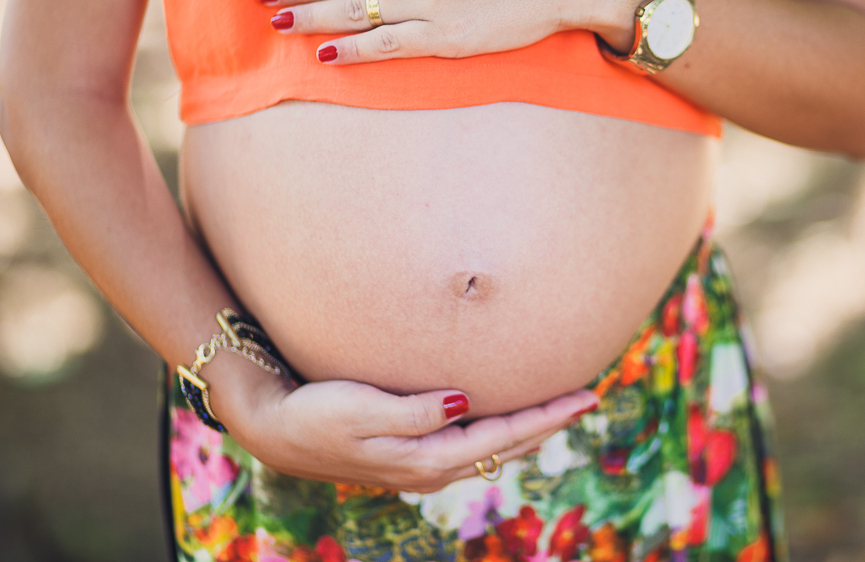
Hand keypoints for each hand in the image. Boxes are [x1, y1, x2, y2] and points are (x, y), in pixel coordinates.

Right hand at [209, 355, 598, 492]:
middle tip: (590, 397)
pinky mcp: (411, 454)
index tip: (585, 396)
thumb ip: (413, 411)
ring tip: (560, 409)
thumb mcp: (359, 409)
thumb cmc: (314, 412)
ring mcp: (422, 465)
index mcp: (426, 459)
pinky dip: (500, 432)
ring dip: (528, 429)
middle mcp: (431, 468)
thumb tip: (463, 402)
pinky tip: (506, 419)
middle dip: (549, 424)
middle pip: (507, 447)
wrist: (274, 430)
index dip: (546, 417)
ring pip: (492, 450)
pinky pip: (472, 446)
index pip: (502, 437)